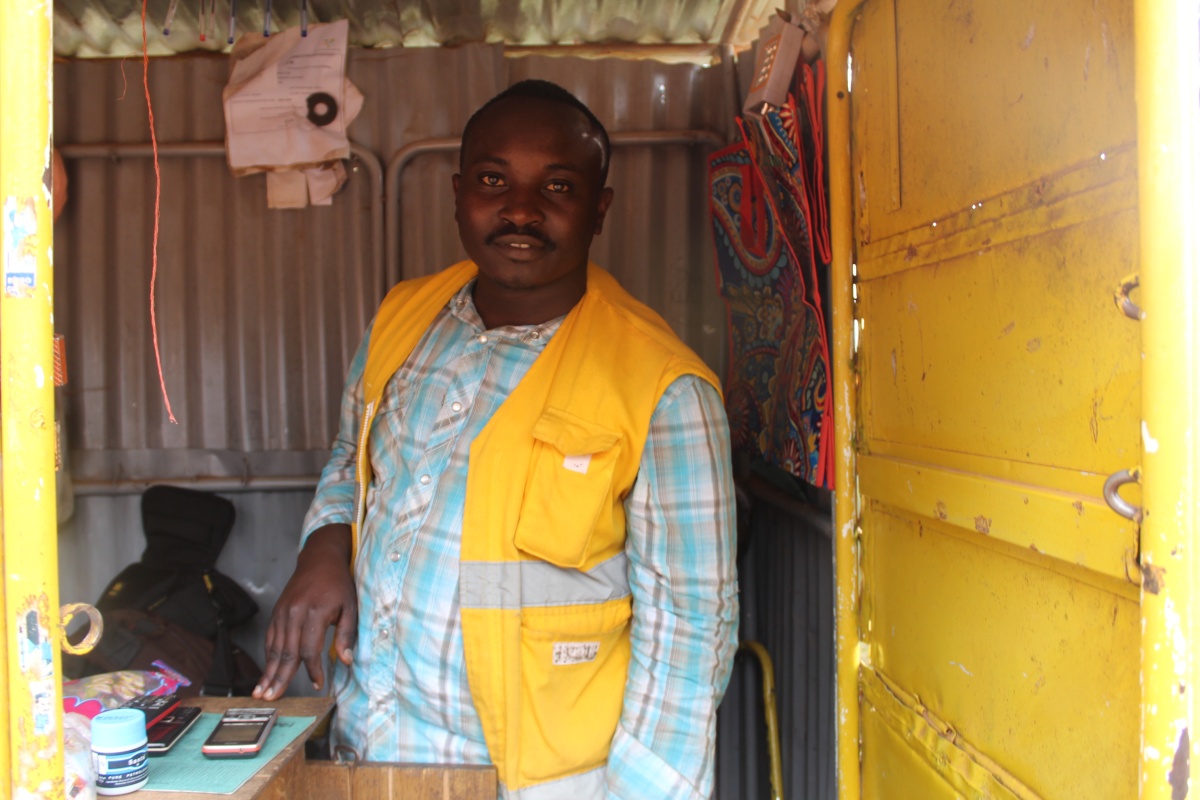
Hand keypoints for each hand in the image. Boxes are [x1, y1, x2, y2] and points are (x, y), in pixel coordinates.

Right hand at [252, 524, 356, 699]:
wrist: (320, 558)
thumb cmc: (338, 583)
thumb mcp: (351, 606)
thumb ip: (348, 634)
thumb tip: (347, 661)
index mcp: (314, 612)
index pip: (309, 649)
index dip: (312, 670)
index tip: (316, 685)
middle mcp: (294, 613)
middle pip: (286, 652)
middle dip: (278, 678)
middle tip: (271, 699)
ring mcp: (282, 612)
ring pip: (274, 647)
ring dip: (268, 671)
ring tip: (262, 692)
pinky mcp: (276, 611)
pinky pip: (270, 637)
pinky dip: (268, 655)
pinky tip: (267, 670)